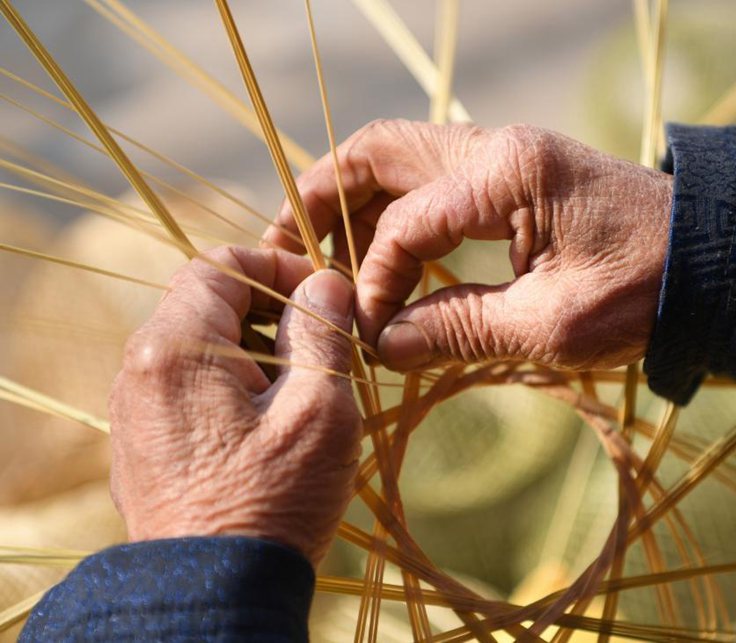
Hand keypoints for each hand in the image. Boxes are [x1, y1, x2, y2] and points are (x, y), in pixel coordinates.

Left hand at [108, 247, 360, 565]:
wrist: (212, 594)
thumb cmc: (272, 501)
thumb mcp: (318, 409)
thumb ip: (321, 333)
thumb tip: (325, 284)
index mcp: (176, 348)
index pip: (221, 265)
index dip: (278, 267)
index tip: (322, 293)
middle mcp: (140, 370)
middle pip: (206, 302)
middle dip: (270, 309)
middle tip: (321, 341)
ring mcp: (135, 409)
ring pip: (197, 345)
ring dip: (253, 348)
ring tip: (302, 387)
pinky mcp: (143, 443)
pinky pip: (186, 386)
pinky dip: (229, 383)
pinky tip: (268, 422)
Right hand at [264, 120, 672, 371]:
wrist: (716, 262)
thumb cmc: (647, 292)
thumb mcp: (552, 326)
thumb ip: (458, 329)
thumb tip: (380, 343)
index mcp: (508, 172)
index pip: (406, 223)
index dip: (373, 281)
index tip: (366, 333)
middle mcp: (498, 147)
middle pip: (380, 151)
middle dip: (325, 196)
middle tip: (287, 245)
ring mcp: (505, 156)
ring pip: (401, 159)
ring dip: (356, 201)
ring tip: (321, 252)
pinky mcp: (515, 177)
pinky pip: (433, 181)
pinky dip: (396, 211)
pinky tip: (381, 255)